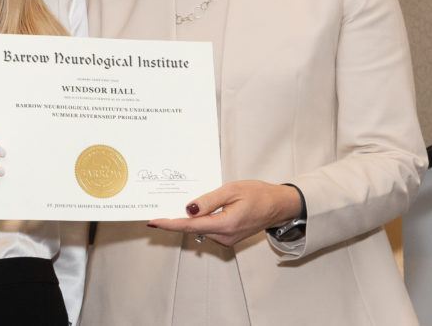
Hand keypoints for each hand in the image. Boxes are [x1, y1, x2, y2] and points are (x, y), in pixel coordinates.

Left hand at [147, 180, 300, 246]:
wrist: (278, 205)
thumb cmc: (258, 194)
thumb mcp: (231, 190)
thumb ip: (208, 201)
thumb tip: (188, 209)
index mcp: (225, 224)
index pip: (190, 226)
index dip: (170, 224)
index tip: (153, 222)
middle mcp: (224, 237)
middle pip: (193, 228)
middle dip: (177, 217)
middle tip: (163, 204)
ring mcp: (226, 240)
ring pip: (200, 229)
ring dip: (191, 218)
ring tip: (187, 201)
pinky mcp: (227, 238)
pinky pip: (208, 229)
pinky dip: (201, 220)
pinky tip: (201, 209)